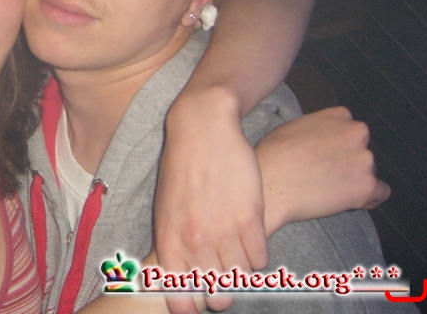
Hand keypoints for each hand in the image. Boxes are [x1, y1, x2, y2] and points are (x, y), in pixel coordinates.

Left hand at [154, 88, 267, 313]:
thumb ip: (173, 245)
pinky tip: (250, 240)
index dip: (191, 308)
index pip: (180, 299)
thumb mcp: (165, 209)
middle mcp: (195, 242)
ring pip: (241, 279)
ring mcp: (224, 231)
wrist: (202, 129)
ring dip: (241, 274)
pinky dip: (257, 255)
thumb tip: (178, 277)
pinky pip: (260, 258)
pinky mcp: (250, 217)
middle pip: (217, 297)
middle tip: (223, 278)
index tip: (198, 303)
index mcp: (169, 241)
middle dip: (221, 293)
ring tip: (237, 258)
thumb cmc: (180, 169)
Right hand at [255, 106, 389, 233]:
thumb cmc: (273, 154)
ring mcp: (364, 160)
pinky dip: (368, 197)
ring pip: (368, 171)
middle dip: (347, 160)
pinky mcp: (367, 186)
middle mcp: (357, 133)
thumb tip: (322, 140)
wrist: (270, 183)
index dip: (337, 144)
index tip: (325, 155)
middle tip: (325, 174)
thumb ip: (318, 129)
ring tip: (329, 190)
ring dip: (354, 179)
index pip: (350, 129)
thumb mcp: (294, 127)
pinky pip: (380, 193)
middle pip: (360, 149)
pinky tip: (349, 200)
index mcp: (339, 116)